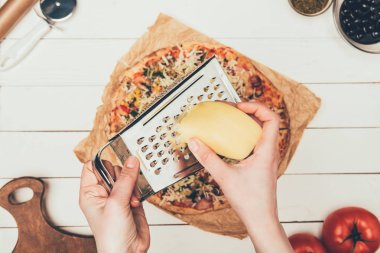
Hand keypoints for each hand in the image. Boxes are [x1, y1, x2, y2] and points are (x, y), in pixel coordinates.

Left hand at [79, 157, 149, 252]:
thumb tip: (131, 161)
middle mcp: (103, 194)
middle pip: (113, 169)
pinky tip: (136, 202)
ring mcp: (118, 197)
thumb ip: (125, 180)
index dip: (102, 163)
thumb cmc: (111, 236)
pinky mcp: (131, 201)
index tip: (113, 164)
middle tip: (123, 188)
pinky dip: (139, 191)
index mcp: (90, 193)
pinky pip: (136, 186)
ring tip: (131, 199)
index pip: (92, 167)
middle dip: (122, 176)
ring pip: (126, 177)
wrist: (128, 252)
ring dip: (132, 185)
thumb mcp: (116, 203)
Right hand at [188, 101, 292, 252]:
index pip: (272, 118)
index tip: (240, 106)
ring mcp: (266, 158)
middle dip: (248, 112)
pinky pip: (254, 143)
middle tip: (230, 110)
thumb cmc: (251, 202)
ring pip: (260, 132)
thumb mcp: (225, 177)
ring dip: (246, 124)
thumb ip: (208, 158)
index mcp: (267, 151)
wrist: (260, 220)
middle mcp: (269, 152)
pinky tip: (229, 142)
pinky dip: (243, 136)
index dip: (257, 107)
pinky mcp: (260, 164)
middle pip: (265, 122)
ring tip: (229, 121)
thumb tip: (195, 142)